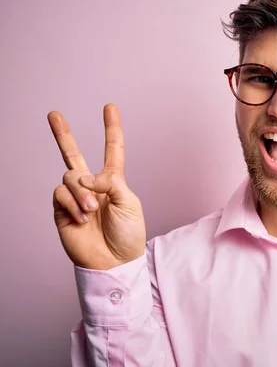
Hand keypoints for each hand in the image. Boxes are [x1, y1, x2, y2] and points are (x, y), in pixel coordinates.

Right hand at [48, 104, 145, 269]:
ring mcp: (75, 197)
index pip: (112, 150)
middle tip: (53, 114)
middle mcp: (92, 186)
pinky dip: (72, 203)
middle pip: (73, 154)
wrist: (114, 261)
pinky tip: (81, 217)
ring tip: (92, 211)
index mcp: (114, 181)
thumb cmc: (128, 234)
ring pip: (70, 176)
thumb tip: (84, 175)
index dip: (111, 129)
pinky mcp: (61, 211)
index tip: (110, 107)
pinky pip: (60, 193)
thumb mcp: (129, 202)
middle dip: (62, 134)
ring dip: (82, 192)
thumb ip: (110, 181)